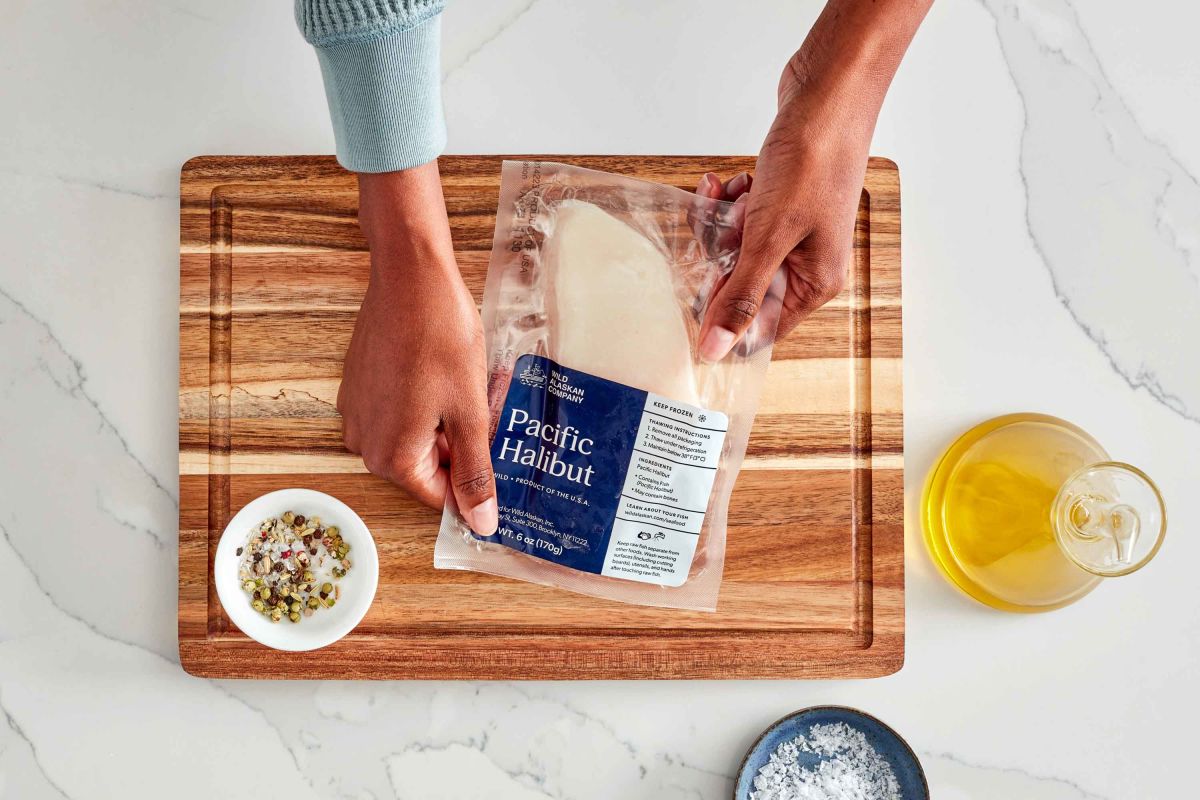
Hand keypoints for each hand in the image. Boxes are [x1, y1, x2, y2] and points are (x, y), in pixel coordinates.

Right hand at [338, 165, 498, 534]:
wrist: (409, 277)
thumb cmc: (441, 339)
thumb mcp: (469, 413)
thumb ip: (475, 473)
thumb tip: (482, 525)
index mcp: (392, 457)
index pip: (440, 495)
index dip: (474, 477)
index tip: (496, 449)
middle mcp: (364, 443)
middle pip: (425, 466)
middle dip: (460, 444)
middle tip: (486, 408)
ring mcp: (356, 413)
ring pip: (413, 437)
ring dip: (445, 421)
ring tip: (467, 385)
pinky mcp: (357, 386)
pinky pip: (396, 411)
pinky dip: (424, 401)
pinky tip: (442, 371)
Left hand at [696, 67, 870, 360]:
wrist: (828, 94)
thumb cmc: (815, 159)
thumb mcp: (768, 238)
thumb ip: (740, 295)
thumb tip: (717, 348)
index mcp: (816, 282)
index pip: (761, 328)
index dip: (724, 315)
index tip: (698, 290)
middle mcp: (808, 262)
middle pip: (742, 285)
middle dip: (722, 254)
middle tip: (720, 228)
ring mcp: (793, 231)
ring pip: (736, 249)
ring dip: (723, 222)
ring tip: (730, 194)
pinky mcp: (779, 203)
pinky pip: (740, 218)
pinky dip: (730, 201)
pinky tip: (733, 181)